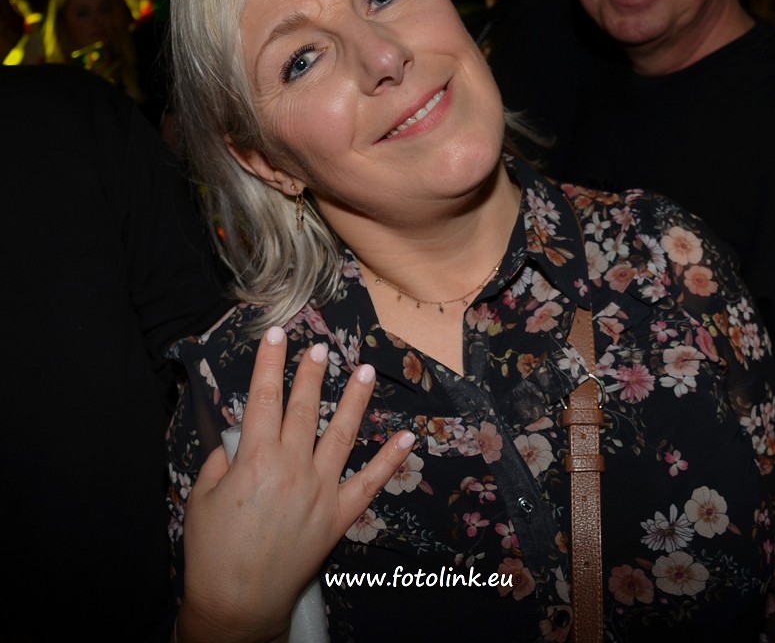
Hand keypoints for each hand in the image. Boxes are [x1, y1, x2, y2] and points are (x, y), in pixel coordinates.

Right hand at [176, 326, 415, 642]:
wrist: (237, 605)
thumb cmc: (212, 551)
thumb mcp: (201, 498)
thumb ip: (221, 462)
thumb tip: (238, 441)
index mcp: (255, 460)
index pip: (263, 399)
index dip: (269, 363)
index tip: (278, 335)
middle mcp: (292, 467)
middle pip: (304, 409)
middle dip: (311, 373)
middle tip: (319, 347)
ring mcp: (320, 490)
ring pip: (342, 434)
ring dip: (354, 400)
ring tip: (364, 369)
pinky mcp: (339, 516)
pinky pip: (370, 483)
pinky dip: (390, 460)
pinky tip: (406, 438)